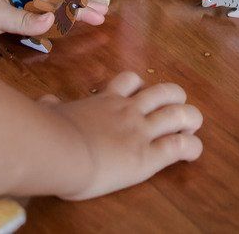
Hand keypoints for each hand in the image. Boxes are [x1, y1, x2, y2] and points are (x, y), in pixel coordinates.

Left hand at [0, 0, 106, 42]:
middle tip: (103, 14)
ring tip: (85, 18)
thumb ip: (24, 19)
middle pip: (58, 3)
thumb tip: (53, 20)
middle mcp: (21, 0)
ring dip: (66, 15)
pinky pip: (34, 22)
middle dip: (80, 8)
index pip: (59, 1)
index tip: (101, 13)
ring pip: (47, 12)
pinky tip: (52, 28)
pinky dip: (48, 24)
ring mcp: (13, 10)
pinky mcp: (3, 22)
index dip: (80, 8)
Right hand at [41, 71, 202, 199]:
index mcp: (105, 100)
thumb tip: (45, 101)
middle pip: (163, 92)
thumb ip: (50, 106)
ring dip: (191, 118)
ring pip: (179, 115)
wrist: (58, 150)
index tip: (141, 94)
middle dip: (175, 97)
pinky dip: (192, 147)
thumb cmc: (48, 132)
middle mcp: (128, 110)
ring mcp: (140, 131)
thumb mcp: (49, 112)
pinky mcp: (148, 156)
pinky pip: (180, 147)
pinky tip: (193, 151)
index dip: (141, 85)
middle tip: (177, 107)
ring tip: (192, 125)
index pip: (130, 81)